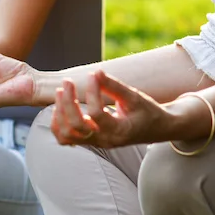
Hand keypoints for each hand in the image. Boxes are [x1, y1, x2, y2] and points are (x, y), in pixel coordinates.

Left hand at [51, 70, 173, 148]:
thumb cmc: (148, 112)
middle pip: (75, 126)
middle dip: (67, 102)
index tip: (93, 75)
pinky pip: (66, 138)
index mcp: (119, 131)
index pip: (96, 114)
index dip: (91, 92)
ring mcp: (96, 142)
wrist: (156, 129)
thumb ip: (115, 86)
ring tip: (61, 92)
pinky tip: (61, 107)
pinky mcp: (90, 140)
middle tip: (68, 81)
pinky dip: (58, 124)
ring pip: (66, 135)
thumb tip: (96, 72)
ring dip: (60, 113)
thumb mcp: (135, 97)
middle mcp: (105, 140)